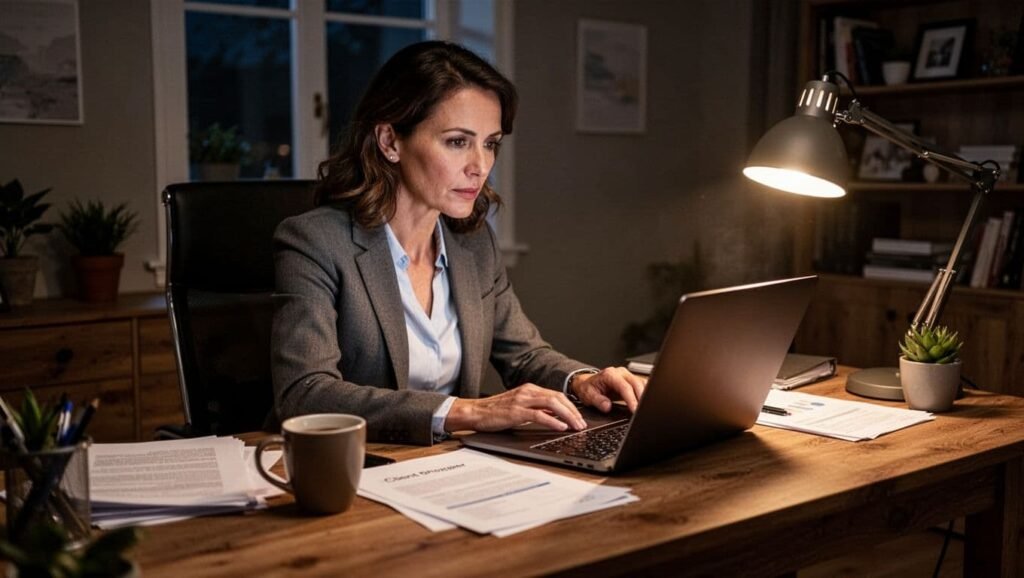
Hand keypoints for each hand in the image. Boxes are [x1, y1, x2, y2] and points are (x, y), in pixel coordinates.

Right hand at [445, 384, 586, 432]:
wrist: (475, 412)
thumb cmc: (496, 412)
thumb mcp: (520, 407)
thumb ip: (537, 409)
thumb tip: (556, 417)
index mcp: (530, 389)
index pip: (557, 395)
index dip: (571, 406)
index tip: (579, 417)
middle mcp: (528, 391)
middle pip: (558, 398)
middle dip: (573, 411)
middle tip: (582, 424)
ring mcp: (522, 400)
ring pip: (552, 404)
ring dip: (567, 416)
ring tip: (575, 426)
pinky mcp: (516, 411)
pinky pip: (539, 415)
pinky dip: (553, 421)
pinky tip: (560, 427)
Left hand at [571, 367, 646, 412]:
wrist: (587, 383)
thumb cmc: (588, 388)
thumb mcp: (588, 395)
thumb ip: (598, 401)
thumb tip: (607, 406)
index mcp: (609, 375)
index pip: (624, 387)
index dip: (631, 399)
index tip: (635, 410)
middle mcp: (620, 373)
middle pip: (636, 383)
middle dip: (641, 398)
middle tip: (643, 412)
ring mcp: (627, 375)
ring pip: (641, 383)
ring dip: (644, 396)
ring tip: (644, 409)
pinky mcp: (631, 380)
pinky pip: (642, 385)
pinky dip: (645, 394)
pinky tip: (644, 404)